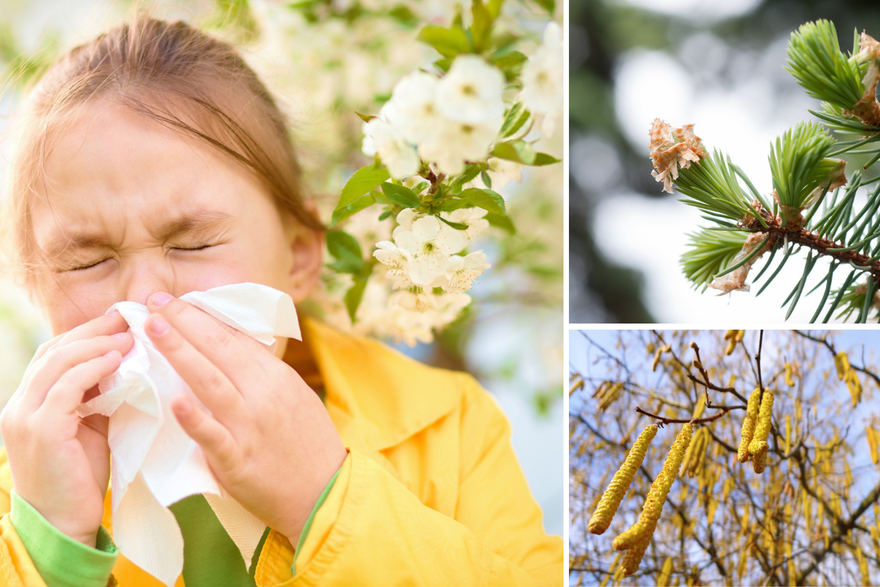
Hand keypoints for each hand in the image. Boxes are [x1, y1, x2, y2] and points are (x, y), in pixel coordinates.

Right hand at [0, 313, 133, 546]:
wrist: (64, 524)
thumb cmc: (80, 478)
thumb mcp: (90, 428)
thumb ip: (97, 397)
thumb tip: (125, 364)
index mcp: (28, 403)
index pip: (52, 354)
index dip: (84, 334)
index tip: (118, 321)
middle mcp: (19, 406)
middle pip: (54, 351)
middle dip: (91, 332)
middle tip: (125, 319)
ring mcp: (25, 418)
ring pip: (58, 363)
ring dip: (96, 345)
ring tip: (128, 336)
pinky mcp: (41, 431)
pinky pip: (66, 387)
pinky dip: (92, 368)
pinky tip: (117, 360)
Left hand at [143, 292, 346, 543]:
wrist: (325, 492)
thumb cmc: (307, 443)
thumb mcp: (294, 396)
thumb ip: (262, 375)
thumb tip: (229, 350)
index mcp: (276, 376)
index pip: (234, 337)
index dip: (201, 316)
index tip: (173, 300)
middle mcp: (263, 394)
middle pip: (219, 349)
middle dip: (184, 321)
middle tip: (154, 300)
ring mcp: (250, 426)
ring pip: (210, 382)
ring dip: (180, 352)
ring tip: (154, 329)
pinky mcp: (239, 460)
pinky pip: (213, 436)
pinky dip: (194, 419)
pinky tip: (174, 401)